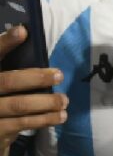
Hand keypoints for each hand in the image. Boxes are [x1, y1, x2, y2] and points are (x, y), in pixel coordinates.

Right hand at [0, 26, 67, 147]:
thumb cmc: (0, 101)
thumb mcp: (2, 79)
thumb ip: (11, 66)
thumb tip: (31, 40)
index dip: (5, 43)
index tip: (23, 31)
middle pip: (8, 81)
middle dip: (36, 78)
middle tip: (59, 75)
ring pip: (18, 105)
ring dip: (46, 102)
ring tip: (64, 100)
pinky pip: (23, 124)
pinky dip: (44, 119)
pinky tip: (60, 116)